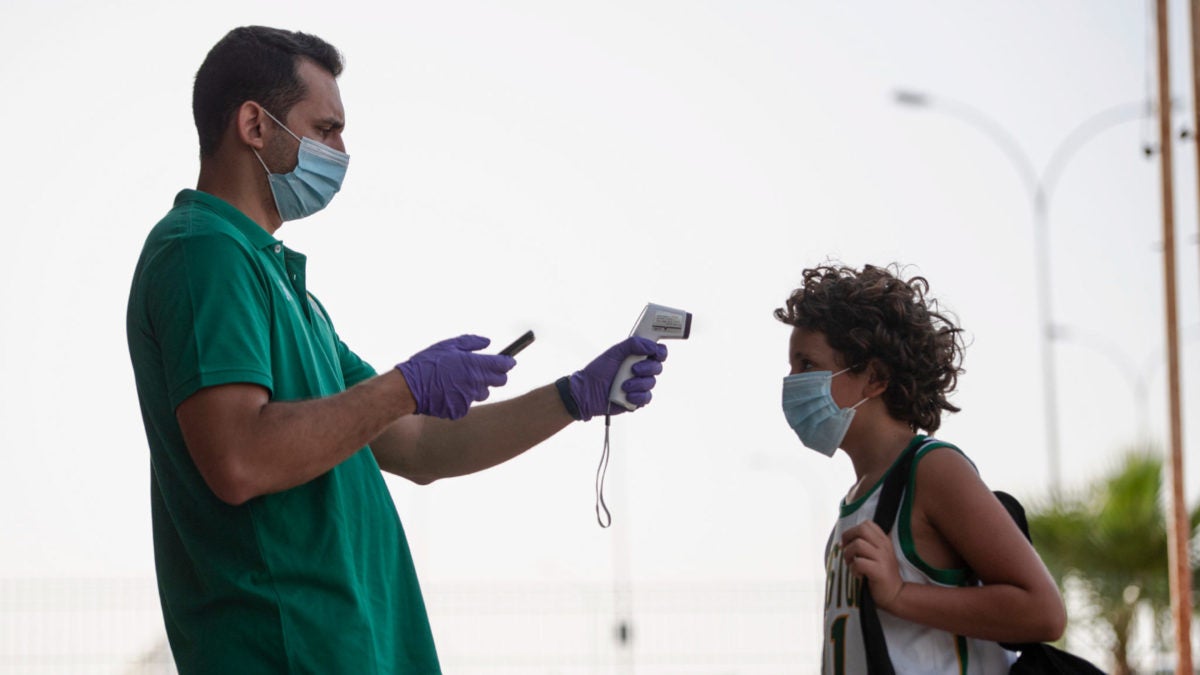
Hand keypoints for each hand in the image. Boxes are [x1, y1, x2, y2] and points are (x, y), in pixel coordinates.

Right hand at [395, 335, 515, 419]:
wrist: (407, 388)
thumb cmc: (426, 363)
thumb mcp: (448, 346)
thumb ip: (471, 342)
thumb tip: (488, 342)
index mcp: (474, 365)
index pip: (503, 365)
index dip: (508, 363)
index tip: (509, 361)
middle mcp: (475, 384)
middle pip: (499, 382)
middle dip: (496, 376)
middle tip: (486, 371)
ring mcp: (468, 399)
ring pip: (482, 393)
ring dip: (476, 387)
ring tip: (457, 380)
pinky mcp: (459, 411)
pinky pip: (466, 404)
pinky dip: (460, 398)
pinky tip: (446, 392)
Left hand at [568, 336, 667, 420]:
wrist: (587, 392)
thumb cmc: (598, 371)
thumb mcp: (614, 352)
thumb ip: (632, 344)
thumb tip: (651, 345)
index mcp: (637, 356)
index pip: (658, 352)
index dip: (660, 352)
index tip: (654, 352)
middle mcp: (641, 370)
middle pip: (658, 367)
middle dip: (647, 368)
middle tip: (633, 369)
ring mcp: (640, 385)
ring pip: (652, 383)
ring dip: (637, 384)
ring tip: (623, 385)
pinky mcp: (637, 399)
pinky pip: (646, 398)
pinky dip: (637, 396)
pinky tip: (626, 395)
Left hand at [841, 521, 904, 611]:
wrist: (896, 594)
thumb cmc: (881, 575)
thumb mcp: (877, 555)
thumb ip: (866, 545)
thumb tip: (843, 541)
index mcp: (884, 541)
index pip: (867, 524)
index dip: (853, 531)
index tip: (849, 544)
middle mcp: (884, 546)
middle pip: (862, 529)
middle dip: (848, 538)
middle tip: (847, 552)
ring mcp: (883, 558)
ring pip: (858, 545)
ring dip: (848, 555)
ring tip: (852, 565)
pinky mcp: (879, 571)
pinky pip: (859, 563)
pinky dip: (853, 569)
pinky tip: (858, 575)